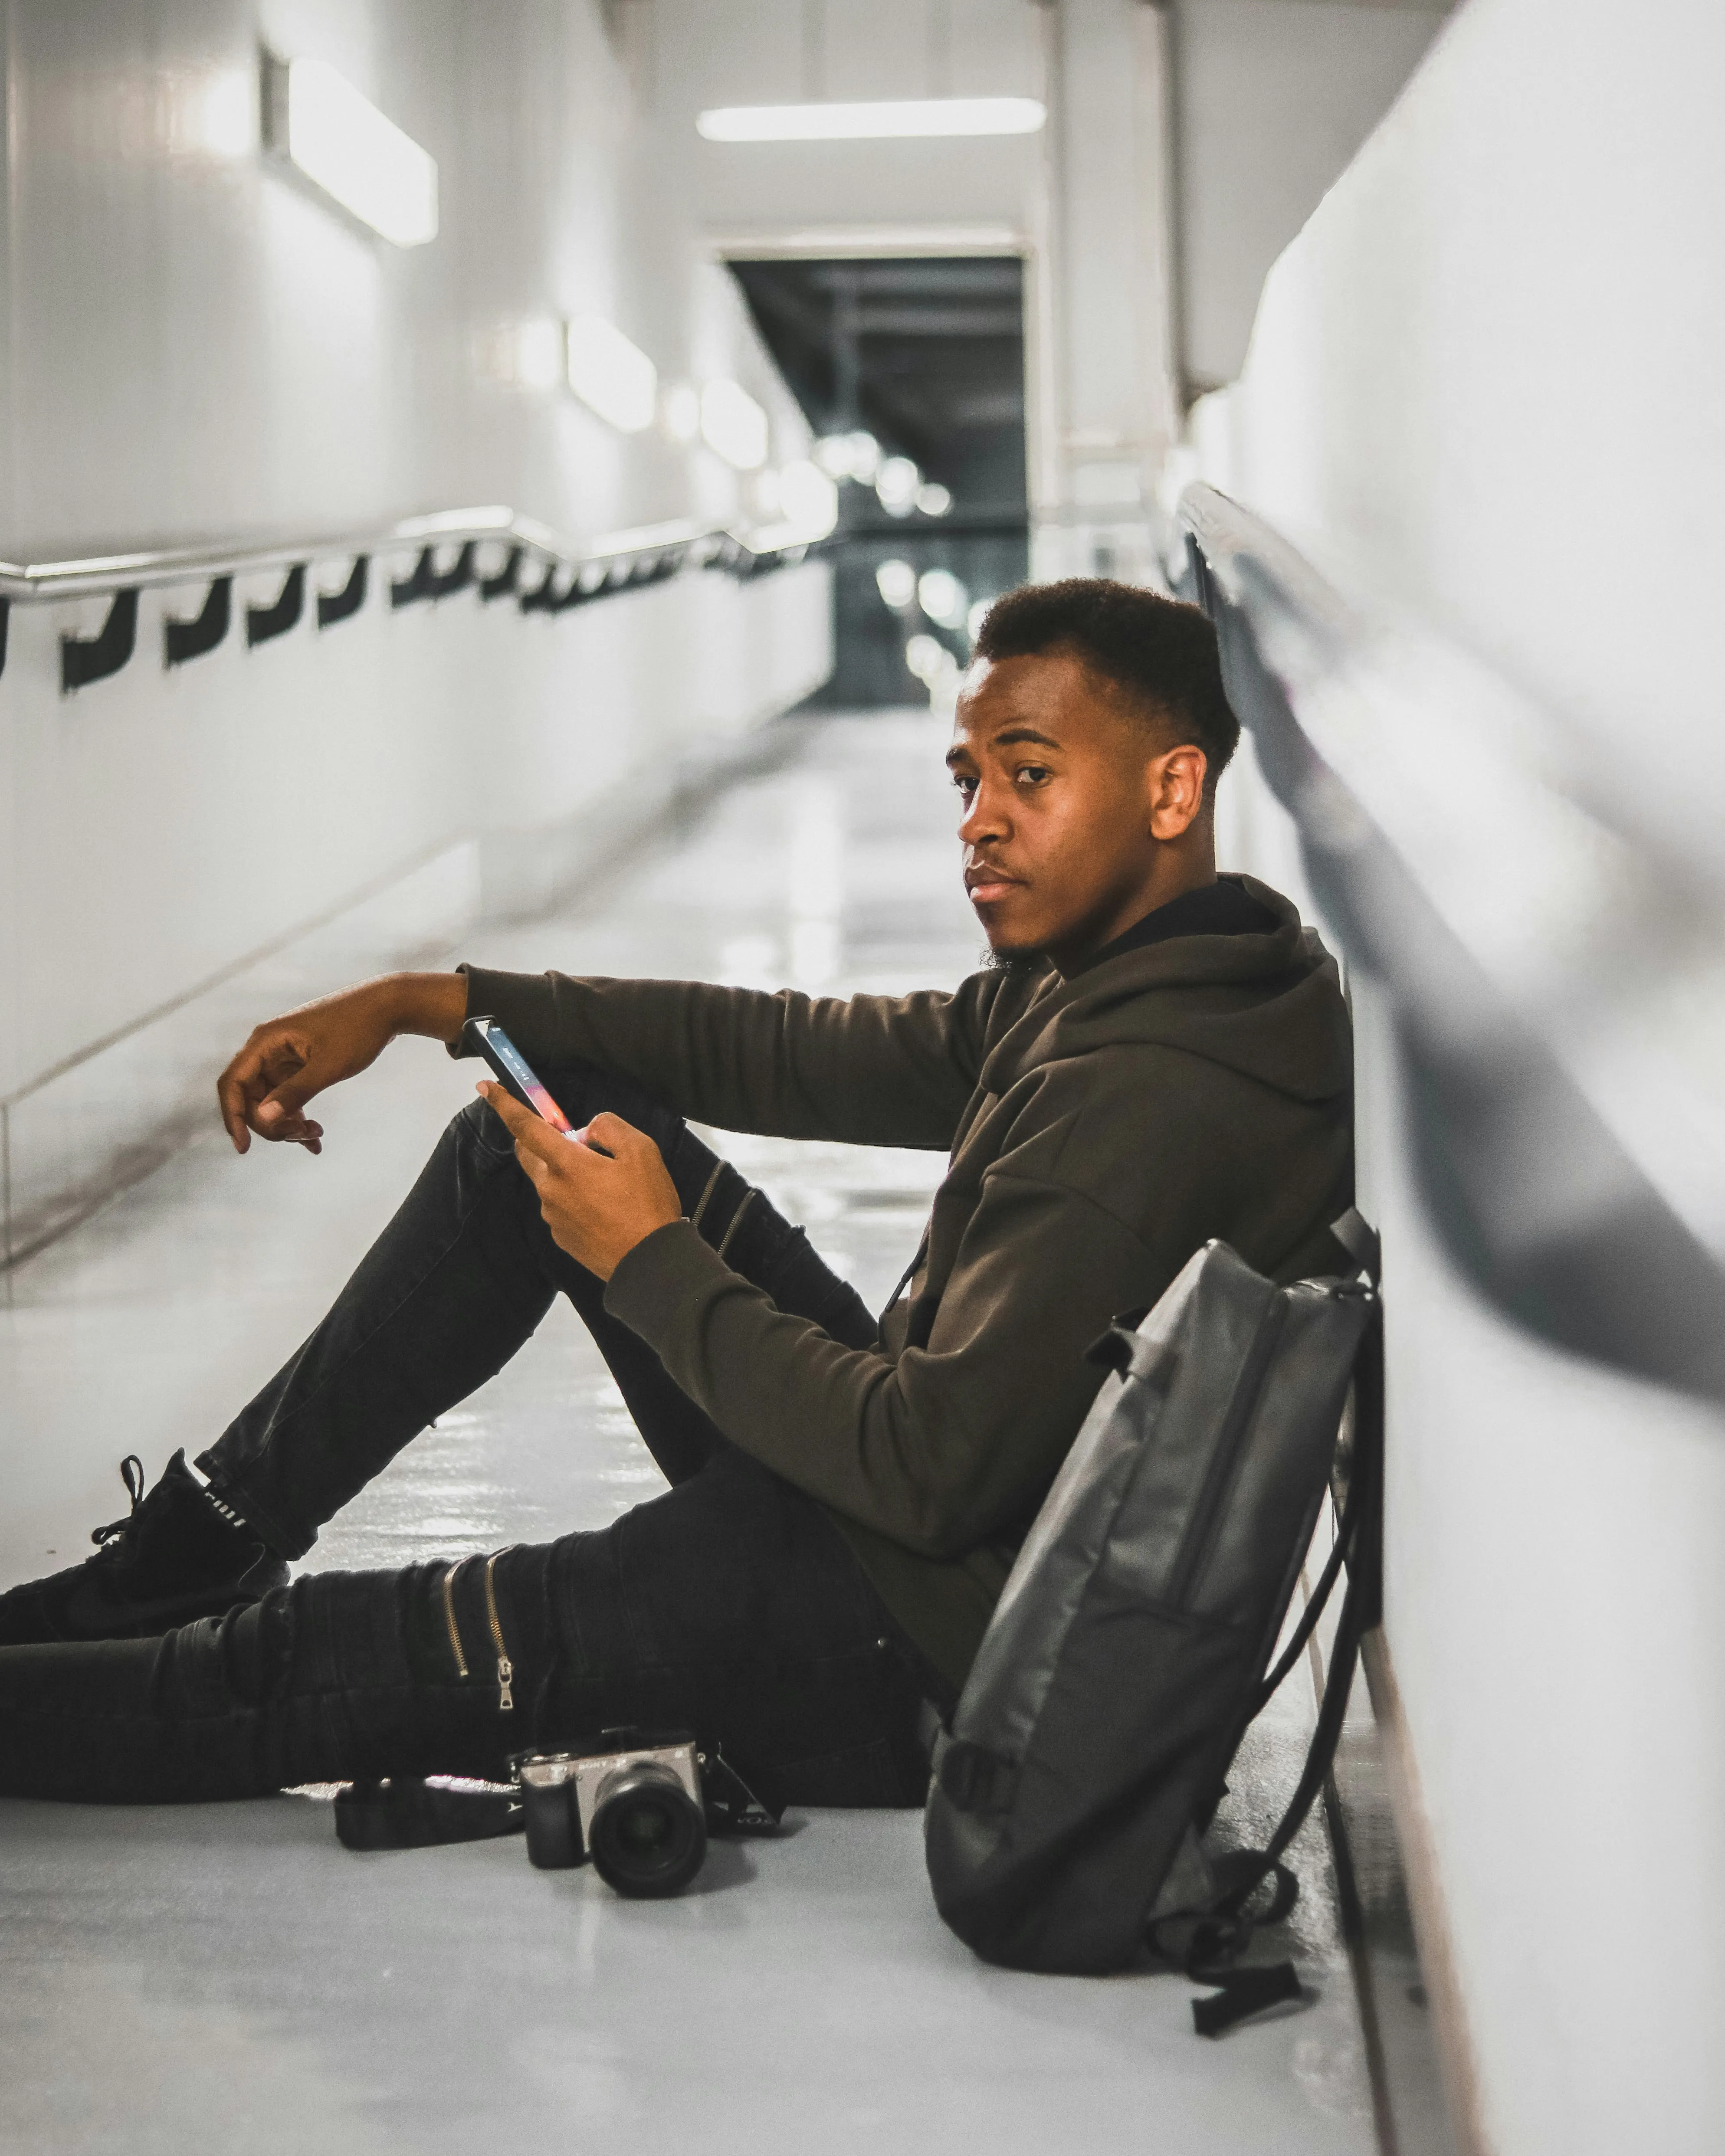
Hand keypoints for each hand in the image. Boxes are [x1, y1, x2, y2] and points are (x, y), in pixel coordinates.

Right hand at [217, 973, 465, 1153]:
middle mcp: (268, 1049)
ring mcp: (283, 1058)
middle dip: (271, 1124)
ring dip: (288, 1124)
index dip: (233, 1117)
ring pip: (270, 1102)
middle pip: (250, 1098)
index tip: (244, 1148)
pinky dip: (299, 1119)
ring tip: (316, 1136)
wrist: (387, 1007)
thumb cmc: (358, 1029)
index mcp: (266, 1042)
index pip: (233, 1084)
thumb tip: (263, 1118)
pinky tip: (316, 1139)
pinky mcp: (298, 1066)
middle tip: (303, 1136)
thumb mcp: (329, 1066)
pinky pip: (288, 1098)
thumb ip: (295, 1092)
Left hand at [480, 1084, 681, 1279]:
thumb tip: (587, 1130)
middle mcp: (550, 1189)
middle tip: (577, 1143)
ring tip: (607, 1185)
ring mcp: (552, 1216)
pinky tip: (605, 1208)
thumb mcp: (641, 1151)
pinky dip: (574, 1198)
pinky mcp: (560, 1237)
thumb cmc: (647, 1205)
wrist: (649, 1263)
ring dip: (566, 1173)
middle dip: (540, 1140)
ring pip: (548, 1181)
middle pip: (529, 1154)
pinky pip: (560, 1206)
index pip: (525, 1126)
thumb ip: (608, 1127)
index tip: (486, 1088)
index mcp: (566, 1164)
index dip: (504, 1104)